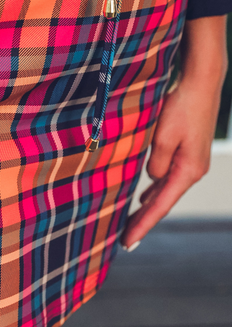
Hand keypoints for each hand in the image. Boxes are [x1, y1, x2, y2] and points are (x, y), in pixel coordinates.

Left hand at [121, 15, 226, 249]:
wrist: (201, 83)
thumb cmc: (181, 107)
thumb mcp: (161, 137)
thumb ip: (154, 162)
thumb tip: (151, 177)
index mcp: (187, 171)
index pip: (160, 206)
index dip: (142, 225)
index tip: (127, 243)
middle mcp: (192, 171)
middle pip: (163, 202)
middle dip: (143, 219)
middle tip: (124, 240)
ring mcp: (192, 161)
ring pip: (164, 190)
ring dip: (148, 204)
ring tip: (130, 221)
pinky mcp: (188, 152)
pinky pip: (167, 176)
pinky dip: (154, 188)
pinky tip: (144, 194)